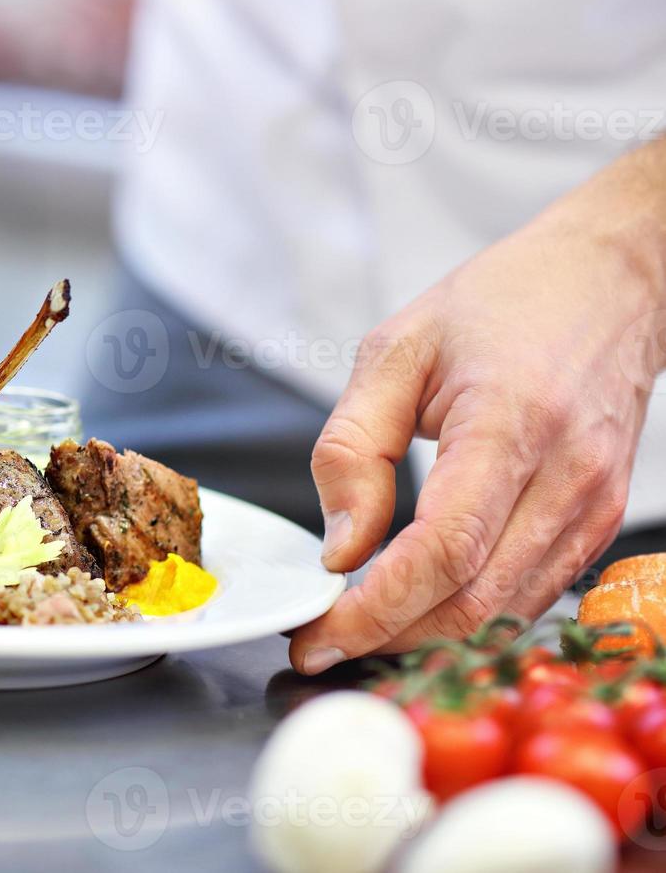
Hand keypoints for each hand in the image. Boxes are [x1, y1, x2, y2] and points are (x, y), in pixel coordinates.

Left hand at [290, 144, 665, 673]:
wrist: (609, 279)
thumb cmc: (500, 303)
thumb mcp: (395, 350)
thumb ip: (353, 449)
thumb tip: (340, 550)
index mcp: (511, 424)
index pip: (442, 551)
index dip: (375, 610)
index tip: (316, 636)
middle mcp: (568, 477)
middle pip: (474, 601)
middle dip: (389, 638)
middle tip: (321, 645)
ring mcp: (596, 505)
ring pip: (505, 612)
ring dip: (426, 636)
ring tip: (356, 631)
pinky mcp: (602, 520)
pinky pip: (530, 592)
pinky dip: (468, 613)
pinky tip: (415, 605)